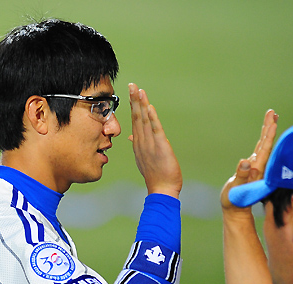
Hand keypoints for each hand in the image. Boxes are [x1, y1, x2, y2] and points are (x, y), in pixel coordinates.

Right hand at [129, 83, 181, 197]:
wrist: (161, 190)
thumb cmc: (155, 175)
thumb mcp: (143, 158)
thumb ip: (139, 145)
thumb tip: (132, 136)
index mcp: (139, 144)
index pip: (135, 121)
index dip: (133, 106)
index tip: (131, 93)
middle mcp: (142, 142)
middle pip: (136, 117)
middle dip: (134, 100)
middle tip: (132, 85)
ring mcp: (150, 144)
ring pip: (144, 121)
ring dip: (141, 105)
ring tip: (139, 90)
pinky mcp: (160, 147)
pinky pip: (155, 130)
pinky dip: (152, 118)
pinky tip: (149, 107)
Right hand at [220, 109, 277, 212]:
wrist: (236, 210)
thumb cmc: (234, 201)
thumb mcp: (235, 189)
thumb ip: (241, 176)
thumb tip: (246, 161)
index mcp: (256, 170)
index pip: (265, 149)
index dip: (269, 135)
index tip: (273, 121)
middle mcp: (258, 167)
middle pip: (266, 144)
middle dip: (269, 127)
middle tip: (272, 112)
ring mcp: (256, 167)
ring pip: (263, 146)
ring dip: (267, 132)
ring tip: (271, 118)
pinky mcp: (251, 169)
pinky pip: (259, 151)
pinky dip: (263, 141)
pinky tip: (265, 136)